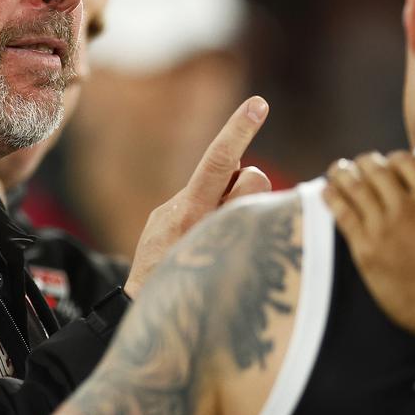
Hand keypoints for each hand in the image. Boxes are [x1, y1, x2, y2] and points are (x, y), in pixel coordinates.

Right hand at [125, 96, 270, 297]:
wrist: (151, 310)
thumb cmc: (160, 261)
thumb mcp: (164, 223)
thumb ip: (196, 196)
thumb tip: (234, 172)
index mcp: (186, 210)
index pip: (217, 161)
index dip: (238, 130)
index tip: (259, 103)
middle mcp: (211, 224)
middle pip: (253, 177)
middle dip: (247, 182)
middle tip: (225, 206)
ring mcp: (231, 242)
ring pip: (260, 200)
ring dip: (248, 206)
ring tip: (225, 230)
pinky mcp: (247, 258)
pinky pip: (262, 225)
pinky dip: (251, 229)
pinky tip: (233, 249)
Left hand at [324, 150, 414, 368]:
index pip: (404, 162)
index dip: (391, 159)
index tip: (385, 163)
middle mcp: (407, 207)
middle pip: (375, 171)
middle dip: (363, 164)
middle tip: (356, 164)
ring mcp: (384, 227)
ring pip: (354, 188)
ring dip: (342, 175)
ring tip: (336, 170)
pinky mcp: (366, 248)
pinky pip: (343, 213)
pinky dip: (332, 198)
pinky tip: (326, 192)